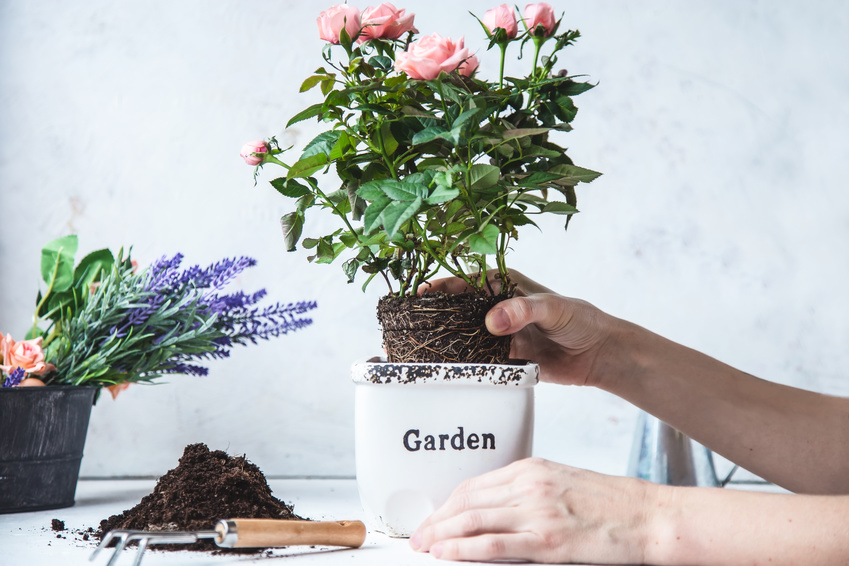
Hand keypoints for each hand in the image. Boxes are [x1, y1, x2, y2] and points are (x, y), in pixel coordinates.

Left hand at [409, 458, 656, 563]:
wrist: (648, 516)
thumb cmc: (611, 503)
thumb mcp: (563, 483)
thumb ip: (529, 492)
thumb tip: (496, 509)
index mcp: (532, 468)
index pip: (476, 484)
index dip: (449, 503)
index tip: (436, 516)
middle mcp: (529, 484)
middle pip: (467, 501)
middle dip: (437, 519)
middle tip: (419, 534)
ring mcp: (537, 511)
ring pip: (473, 520)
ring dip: (442, 534)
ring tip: (425, 546)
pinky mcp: (547, 540)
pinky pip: (494, 544)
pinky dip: (464, 549)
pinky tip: (447, 554)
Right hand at [422, 270, 622, 385]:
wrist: (598, 355)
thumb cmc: (580, 320)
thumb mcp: (553, 308)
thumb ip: (523, 310)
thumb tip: (492, 321)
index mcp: (504, 284)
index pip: (465, 281)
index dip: (441, 287)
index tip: (419, 295)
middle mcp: (495, 307)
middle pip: (456, 310)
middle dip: (433, 317)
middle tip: (407, 327)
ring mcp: (497, 334)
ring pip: (462, 336)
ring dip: (443, 342)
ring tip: (415, 350)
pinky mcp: (502, 358)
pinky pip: (476, 360)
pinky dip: (461, 364)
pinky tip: (442, 370)